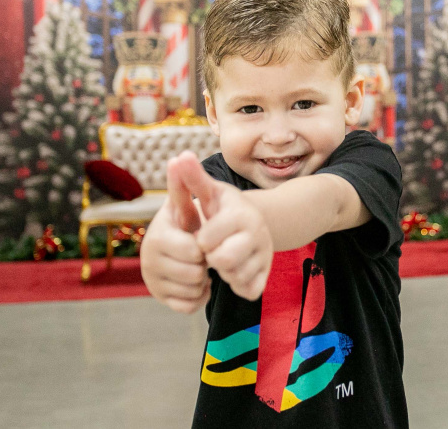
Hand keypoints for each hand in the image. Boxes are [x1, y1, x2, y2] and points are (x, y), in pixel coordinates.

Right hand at [140, 155, 210, 313]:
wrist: (185, 245)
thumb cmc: (190, 221)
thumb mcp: (190, 202)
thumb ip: (186, 183)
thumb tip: (180, 156)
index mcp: (156, 237)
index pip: (193, 251)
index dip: (205, 247)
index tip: (201, 238)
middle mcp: (148, 262)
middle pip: (195, 274)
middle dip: (205, 264)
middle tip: (201, 254)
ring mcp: (153, 283)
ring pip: (193, 291)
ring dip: (204, 280)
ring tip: (198, 265)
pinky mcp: (161, 300)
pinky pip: (190, 306)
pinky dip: (199, 296)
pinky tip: (196, 282)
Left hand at [172, 151, 273, 300]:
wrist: (255, 222)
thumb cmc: (223, 208)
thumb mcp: (210, 191)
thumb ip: (193, 177)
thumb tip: (179, 157)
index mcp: (242, 214)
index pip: (207, 239)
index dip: (201, 239)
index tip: (205, 232)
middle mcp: (259, 234)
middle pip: (224, 260)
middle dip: (212, 257)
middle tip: (214, 248)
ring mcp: (266, 256)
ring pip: (236, 277)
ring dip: (224, 271)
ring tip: (224, 257)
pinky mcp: (268, 275)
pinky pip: (248, 290)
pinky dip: (237, 284)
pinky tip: (234, 270)